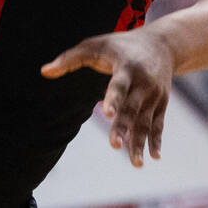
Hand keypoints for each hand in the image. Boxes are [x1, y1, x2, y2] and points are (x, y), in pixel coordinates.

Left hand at [42, 29, 173, 167]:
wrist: (163, 44)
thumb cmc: (121, 45)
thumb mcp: (97, 45)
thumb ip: (70, 58)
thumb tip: (44, 71)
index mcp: (127, 67)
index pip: (119, 85)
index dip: (113, 99)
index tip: (107, 114)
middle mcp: (143, 82)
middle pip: (132, 108)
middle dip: (123, 127)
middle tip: (114, 146)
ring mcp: (154, 94)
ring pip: (145, 121)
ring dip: (140, 142)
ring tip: (136, 164)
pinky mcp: (161, 103)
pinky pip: (158, 124)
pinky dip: (156, 140)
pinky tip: (153, 157)